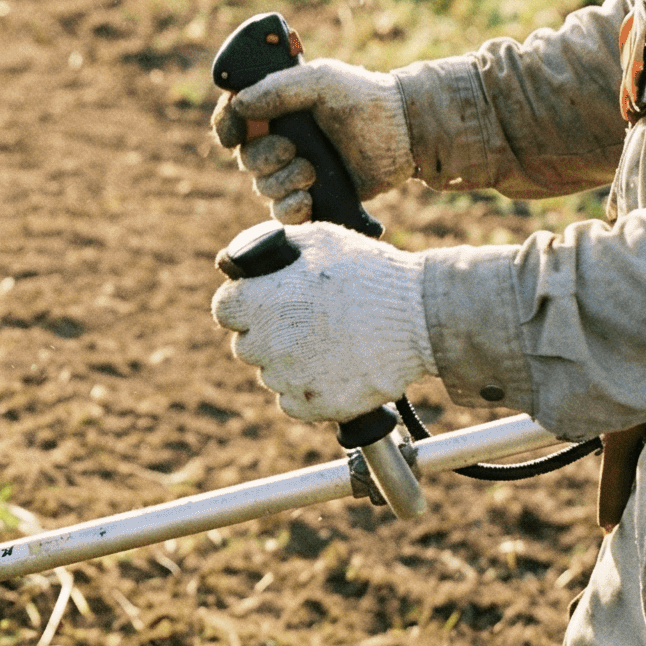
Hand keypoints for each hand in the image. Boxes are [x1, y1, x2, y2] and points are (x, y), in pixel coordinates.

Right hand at [210, 59, 410, 224]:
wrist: (407, 133)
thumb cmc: (366, 98)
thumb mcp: (322, 81)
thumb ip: (279, 89)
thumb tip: (239, 105)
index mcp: (278, 109)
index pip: (235, 118)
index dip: (226, 127)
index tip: (231, 136)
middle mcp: (282, 140)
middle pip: (247, 158)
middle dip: (264, 158)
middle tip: (293, 150)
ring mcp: (297, 171)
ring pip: (263, 187)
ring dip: (282, 182)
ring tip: (312, 173)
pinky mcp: (314, 198)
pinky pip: (283, 214)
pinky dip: (290, 210)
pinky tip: (308, 199)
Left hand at [210, 221, 432, 422]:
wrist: (420, 318)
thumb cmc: (371, 273)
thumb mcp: (320, 240)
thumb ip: (277, 248)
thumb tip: (251, 257)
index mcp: (258, 302)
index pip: (225, 309)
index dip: (244, 305)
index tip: (263, 304)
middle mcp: (265, 343)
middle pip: (246, 344)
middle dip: (268, 333)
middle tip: (303, 323)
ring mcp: (288, 378)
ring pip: (271, 374)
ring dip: (289, 362)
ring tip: (329, 344)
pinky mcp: (312, 405)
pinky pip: (292, 402)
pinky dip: (307, 391)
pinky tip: (332, 369)